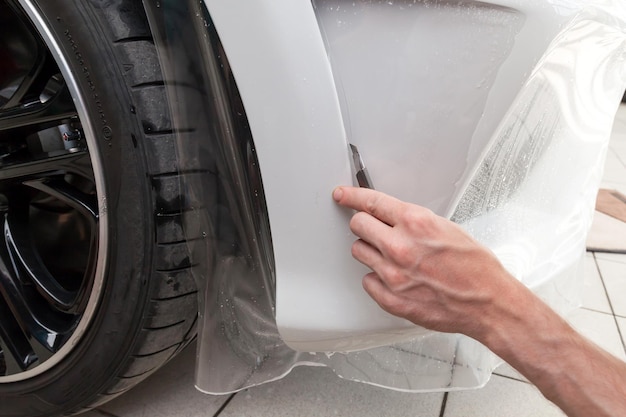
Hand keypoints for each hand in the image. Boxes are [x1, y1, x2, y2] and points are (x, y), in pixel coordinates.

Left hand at [332, 186, 524, 340]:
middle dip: (364, 224)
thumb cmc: (475, 268)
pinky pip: (367, 281)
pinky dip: (377, 278)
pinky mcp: (391, 298)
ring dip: (370, 251)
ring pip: (359, 252)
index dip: (351, 196)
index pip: (371, 202)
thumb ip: (414, 222)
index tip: (342, 195)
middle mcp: (400, 247)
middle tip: (373, 230)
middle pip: (358, 225)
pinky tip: (395, 278)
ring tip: (392, 257)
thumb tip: (392, 217)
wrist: (488, 303)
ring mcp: (393, 274)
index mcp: (415, 223)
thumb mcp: (447, 228)